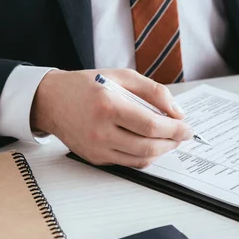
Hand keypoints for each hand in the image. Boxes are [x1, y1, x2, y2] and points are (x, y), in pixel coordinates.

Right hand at [30, 69, 191, 167]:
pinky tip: (151, 144)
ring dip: (162, 151)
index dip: (175, 129)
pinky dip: (145, 156)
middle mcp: (101, 131)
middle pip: (149, 146)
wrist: (52, 100)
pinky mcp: (95, 158)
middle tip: (183, 134)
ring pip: (140, 159)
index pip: (151, 126)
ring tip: (170, 140)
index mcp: (109, 106)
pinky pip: (128, 163)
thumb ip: (153, 91)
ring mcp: (97, 148)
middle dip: (173, 142)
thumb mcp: (122, 76)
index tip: (187, 127)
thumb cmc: (87, 85)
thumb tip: (176, 111)